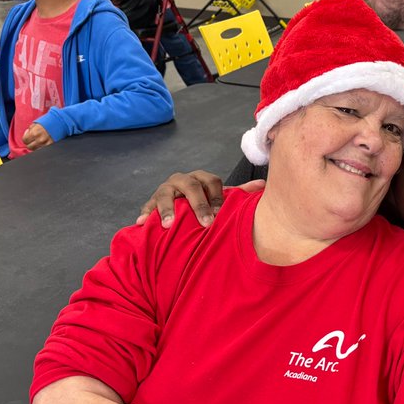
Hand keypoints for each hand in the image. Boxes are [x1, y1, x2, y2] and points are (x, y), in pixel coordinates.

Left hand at [22, 122, 53, 150]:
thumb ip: (30, 129)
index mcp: (34, 133)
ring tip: (38, 141)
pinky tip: (42, 143)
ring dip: (36, 146)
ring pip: (35, 150)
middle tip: (33, 139)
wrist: (60, 122)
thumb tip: (27, 134)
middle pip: (29, 147)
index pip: (24, 140)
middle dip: (30, 143)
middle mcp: (39, 140)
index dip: (25, 138)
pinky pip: (43, 150)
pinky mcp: (51, 146)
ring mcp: (46, 144)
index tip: (28, 136)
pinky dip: (41, 148)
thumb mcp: (36, 123)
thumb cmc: (48, 121)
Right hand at [136, 171, 265, 228]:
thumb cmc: (204, 204)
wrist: (179, 210)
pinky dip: (144, 215)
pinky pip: (146, 207)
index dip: (218, 198)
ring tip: (168, 225)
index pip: (212, 182)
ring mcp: (165, 190)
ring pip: (165, 194)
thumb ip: (239, 194)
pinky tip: (140, 223)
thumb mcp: (220, 200)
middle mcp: (183, 180)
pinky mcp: (150, 202)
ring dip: (166, 209)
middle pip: (191, 186)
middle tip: (205, 223)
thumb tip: (263, 186)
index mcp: (201, 179)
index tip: (221, 215)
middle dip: (198, 205)